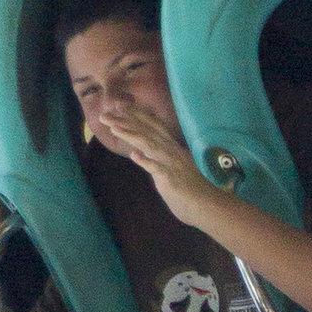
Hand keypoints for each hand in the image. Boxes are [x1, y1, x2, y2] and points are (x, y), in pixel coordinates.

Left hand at [95, 105, 218, 226]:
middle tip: (104, 114)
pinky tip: (135, 156)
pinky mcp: (171, 179)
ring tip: (113, 128)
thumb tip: (140, 151)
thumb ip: (158, 158)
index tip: (120, 106)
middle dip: (125, 121)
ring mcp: (171, 164)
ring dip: (131, 135)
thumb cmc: (190, 188)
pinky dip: (147, 161)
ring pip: (150, 145)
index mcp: (172, 148)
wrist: (207, 205)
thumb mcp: (172, 168)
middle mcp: (171, 151)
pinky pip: (158, 169)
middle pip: (146, 132)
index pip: (153, 127)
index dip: (137, 116)